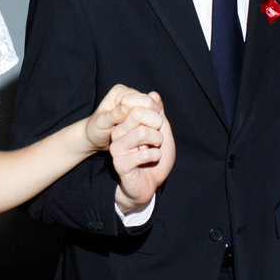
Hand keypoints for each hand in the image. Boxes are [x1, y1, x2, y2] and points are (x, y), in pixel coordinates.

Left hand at [84, 83, 161, 152]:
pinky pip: (152, 119)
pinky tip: (140, 136)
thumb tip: (125, 108)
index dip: (141, 115)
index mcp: (119, 92)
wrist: (96, 138)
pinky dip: (148, 128)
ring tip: (136, 135)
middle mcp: (130, 94)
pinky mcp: (142, 113)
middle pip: (151, 105)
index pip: (143, 100)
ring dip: (148, 125)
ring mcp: (137, 103)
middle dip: (145, 120)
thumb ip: (113, 115)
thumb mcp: (101, 123)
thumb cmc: (95, 130)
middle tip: (134, 133)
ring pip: (154, 113)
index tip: (130, 129)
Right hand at [108, 87, 175, 211]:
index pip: (139, 105)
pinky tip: (151, 160)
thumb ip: (158, 114)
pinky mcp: (119, 163)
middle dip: (157, 125)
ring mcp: (117, 148)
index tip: (159, 125)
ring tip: (155, 149)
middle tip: (158, 138)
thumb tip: (154, 94)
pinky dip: (155, 156)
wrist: (148, 186)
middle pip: (138, 114)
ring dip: (158, 142)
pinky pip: (143, 153)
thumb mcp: (162, 133)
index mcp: (126, 123)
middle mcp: (118, 133)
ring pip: (142, 132)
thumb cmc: (154, 159)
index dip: (155, 112)